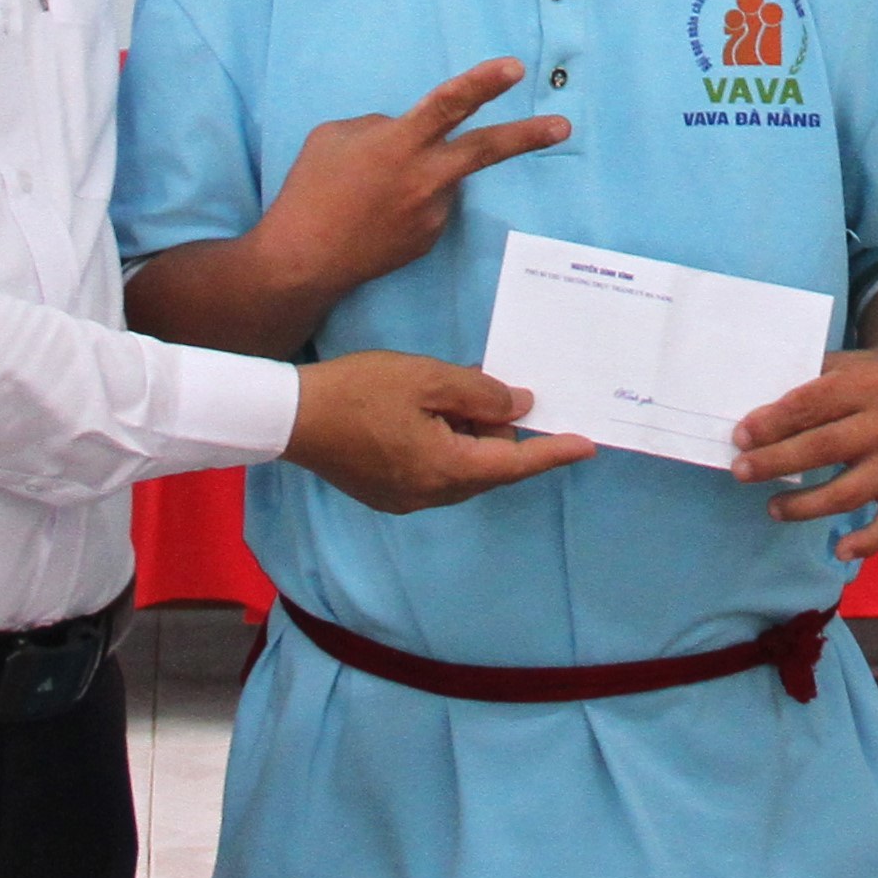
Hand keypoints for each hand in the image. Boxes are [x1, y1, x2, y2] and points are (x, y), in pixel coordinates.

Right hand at [258, 58, 569, 298]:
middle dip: (528, 136)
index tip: (515, 68)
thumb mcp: (335, 137)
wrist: (302, 260)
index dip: (483, 83)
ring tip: (368, 194)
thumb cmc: (311, 190)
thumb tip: (407, 131)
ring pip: (440, 177)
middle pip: (486, 150)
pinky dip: (408, 201)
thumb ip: (381, 126)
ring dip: (417, 176)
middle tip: (563, 126)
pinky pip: (428, 205)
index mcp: (399, 144)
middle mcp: (425, 178)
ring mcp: (432, 212)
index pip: (449, 104)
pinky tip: (375, 215)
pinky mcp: (429, 238)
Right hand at [283, 351, 592, 513]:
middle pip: (487, 466)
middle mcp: (430, 495)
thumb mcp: (429, 379)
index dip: (553, 452)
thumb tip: (520, 407)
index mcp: (446, 470)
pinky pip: (435, 470)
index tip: (586, 445)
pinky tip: (436, 413)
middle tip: (506, 392)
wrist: (291, 416)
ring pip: (460, 468)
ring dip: (472, 437)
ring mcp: (405, 498)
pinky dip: (447, 445)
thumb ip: (481, 394)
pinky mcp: (385, 491)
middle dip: (502, 432)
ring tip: (465, 395)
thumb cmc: (360, 391)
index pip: (514, 463)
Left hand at [732, 351, 877, 558]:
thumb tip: (753, 429)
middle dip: (777, 462)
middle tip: (742, 471)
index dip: (773, 423)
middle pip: (825, 448)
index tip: (741, 437)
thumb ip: (801, 390)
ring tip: (773, 507)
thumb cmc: (862, 381)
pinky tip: (839, 550)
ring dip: (806, 506)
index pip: (812, 404)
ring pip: (850, 492)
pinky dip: (868, 541)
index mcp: (867, 384)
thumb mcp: (836, 367)